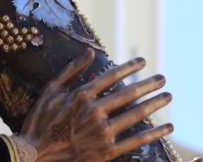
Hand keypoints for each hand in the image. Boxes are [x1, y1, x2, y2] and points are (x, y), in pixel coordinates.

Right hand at [19, 50, 173, 161]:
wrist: (34, 157)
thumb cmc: (40, 122)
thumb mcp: (51, 91)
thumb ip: (71, 70)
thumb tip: (90, 52)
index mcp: (82, 95)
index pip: (112, 76)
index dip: (129, 67)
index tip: (143, 61)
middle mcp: (95, 112)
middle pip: (129, 94)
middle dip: (149, 84)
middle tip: (163, 78)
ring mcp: (102, 133)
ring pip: (136, 115)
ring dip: (155, 104)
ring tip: (167, 96)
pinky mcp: (107, 152)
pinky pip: (136, 141)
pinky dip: (154, 134)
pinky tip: (167, 127)